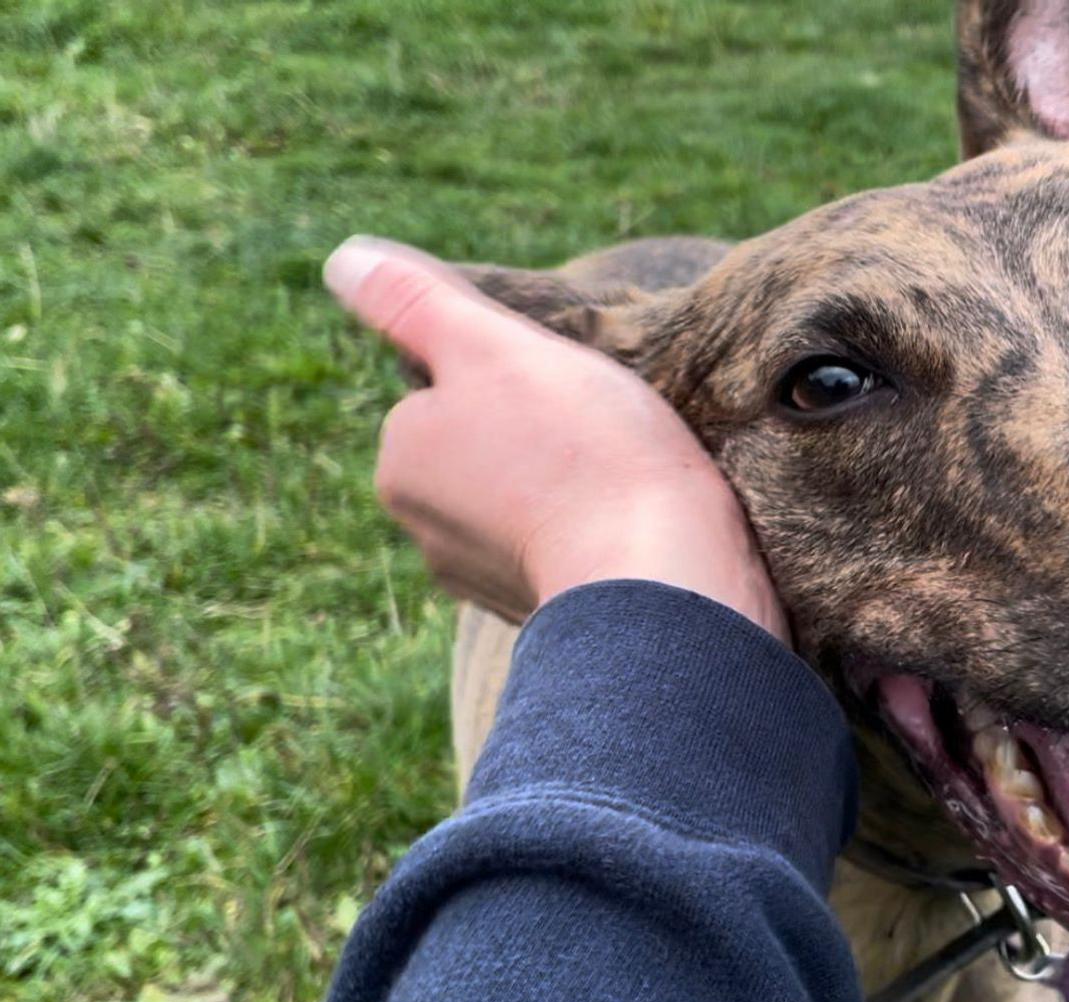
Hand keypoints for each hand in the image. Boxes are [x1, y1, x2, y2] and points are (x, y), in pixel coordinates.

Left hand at [324, 235, 787, 640]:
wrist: (664, 579)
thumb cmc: (584, 453)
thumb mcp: (495, 349)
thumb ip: (415, 303)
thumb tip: (342, 260)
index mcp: (403, 462)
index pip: (449, 390)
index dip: (512, 375)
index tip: (564, 387)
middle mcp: (425, 531)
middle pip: (484, 447)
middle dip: (534, 434)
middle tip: (596, 427)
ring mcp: (484, 581)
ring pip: (523, 501)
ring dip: (565, 486)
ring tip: (619, 476)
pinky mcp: (543, 612)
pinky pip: (560, 550)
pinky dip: (589, 532)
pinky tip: (628, 523)